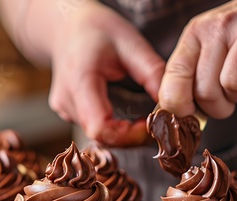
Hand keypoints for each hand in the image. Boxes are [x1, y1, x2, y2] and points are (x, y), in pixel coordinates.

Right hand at [48, 2, 164, 146]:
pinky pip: (93, 129)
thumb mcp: (131, 42)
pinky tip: (128, 118)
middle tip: (156, 126)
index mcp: (80, 80)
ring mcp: (64, 109)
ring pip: (97, 136)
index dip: (128, 135)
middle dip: (132, 137)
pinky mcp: (67, 112)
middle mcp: (67, 99)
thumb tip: (172, 105)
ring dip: (124, 135)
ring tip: (145, 121)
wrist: (69, 27)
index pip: (100, 127)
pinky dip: (114, 128)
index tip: (151, 126)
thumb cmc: (98, 30)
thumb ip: (152, 73)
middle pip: (101, 136)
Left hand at [159, 0, 236, 118]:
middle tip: (228, 97)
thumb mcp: (210, 42)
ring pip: (235, 88)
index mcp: (196, 32)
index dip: (178, 106)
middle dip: (218, 108)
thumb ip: (191, 72)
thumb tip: (175, 112)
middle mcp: (220, 29)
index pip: (174, 77)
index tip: (187, 116)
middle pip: (206, 92)